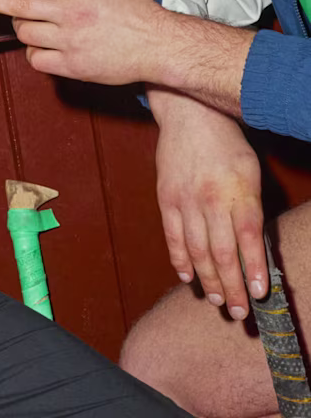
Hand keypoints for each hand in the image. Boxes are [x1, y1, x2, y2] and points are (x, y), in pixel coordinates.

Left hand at [0, 0, 252, 111]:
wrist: (158, 45)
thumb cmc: (132, 7)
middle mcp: (71, 12)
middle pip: (18, 6)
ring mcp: (71, 41)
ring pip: (26, 33)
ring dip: (23, 27)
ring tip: (36, 24)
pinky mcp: (73, 67)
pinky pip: (37, 59)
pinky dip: (35, 52)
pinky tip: (46, 45)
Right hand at [150, 88, 266, 319]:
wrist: (188, 114)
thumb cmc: (226, 143)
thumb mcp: (251, 170)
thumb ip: (254, 208)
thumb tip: (257, 249)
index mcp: (238, 190)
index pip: (249, 237)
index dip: (254, 268)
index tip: (260, 293)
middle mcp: (211, 198)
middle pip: (223, 252)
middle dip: (232, 286)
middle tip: (239, 311)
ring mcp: (185, 199)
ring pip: (197, 250)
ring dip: (208, 280)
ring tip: (219, 300)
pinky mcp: (165, 198)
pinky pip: (172, 236)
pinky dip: (180, 260)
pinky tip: (188, 276)